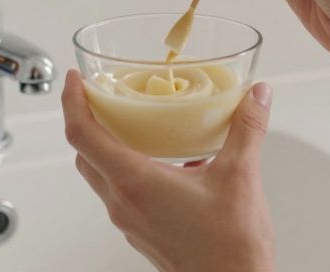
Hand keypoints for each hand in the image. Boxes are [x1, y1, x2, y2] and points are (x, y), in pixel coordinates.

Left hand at [62, 70, 275, 271]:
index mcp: (136, 182)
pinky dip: (126, 169)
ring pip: (100, 176)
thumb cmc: (230, 248)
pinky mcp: (142, 233)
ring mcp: (130, 221)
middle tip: (101, 96)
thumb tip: (257, 96)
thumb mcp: (241, 175)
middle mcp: (124, 203)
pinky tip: (161, 161)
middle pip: (85, 154)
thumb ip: (248, 128)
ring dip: (105, 146)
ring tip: (130, 123)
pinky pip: (120, 194)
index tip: (76, 80)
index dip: (73, 102)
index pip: (83, 135)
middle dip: (86, 120)